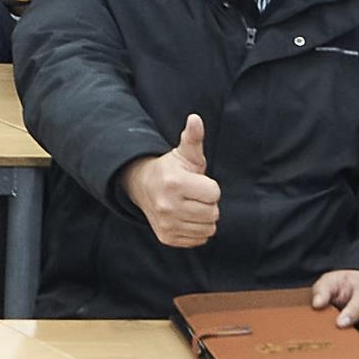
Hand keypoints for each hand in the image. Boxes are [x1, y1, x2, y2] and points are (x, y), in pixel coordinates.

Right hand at [122, 113, 221, 247]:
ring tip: (190, 205)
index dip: (210, 187)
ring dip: (204, 217)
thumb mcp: (183, 153)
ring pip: (208, 228)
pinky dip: (197, 230)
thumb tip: (195, 119)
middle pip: (213, 213)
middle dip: (208, 203)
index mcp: (174, 183)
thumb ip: (193, 137)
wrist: (143, 187)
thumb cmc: (171, 169)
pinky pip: (199, 239)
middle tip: (194, 195)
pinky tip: (186, 217)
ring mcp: (167, 224)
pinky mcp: (167, 237)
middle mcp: (168, 206)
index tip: (197, 182)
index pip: (214, 193)